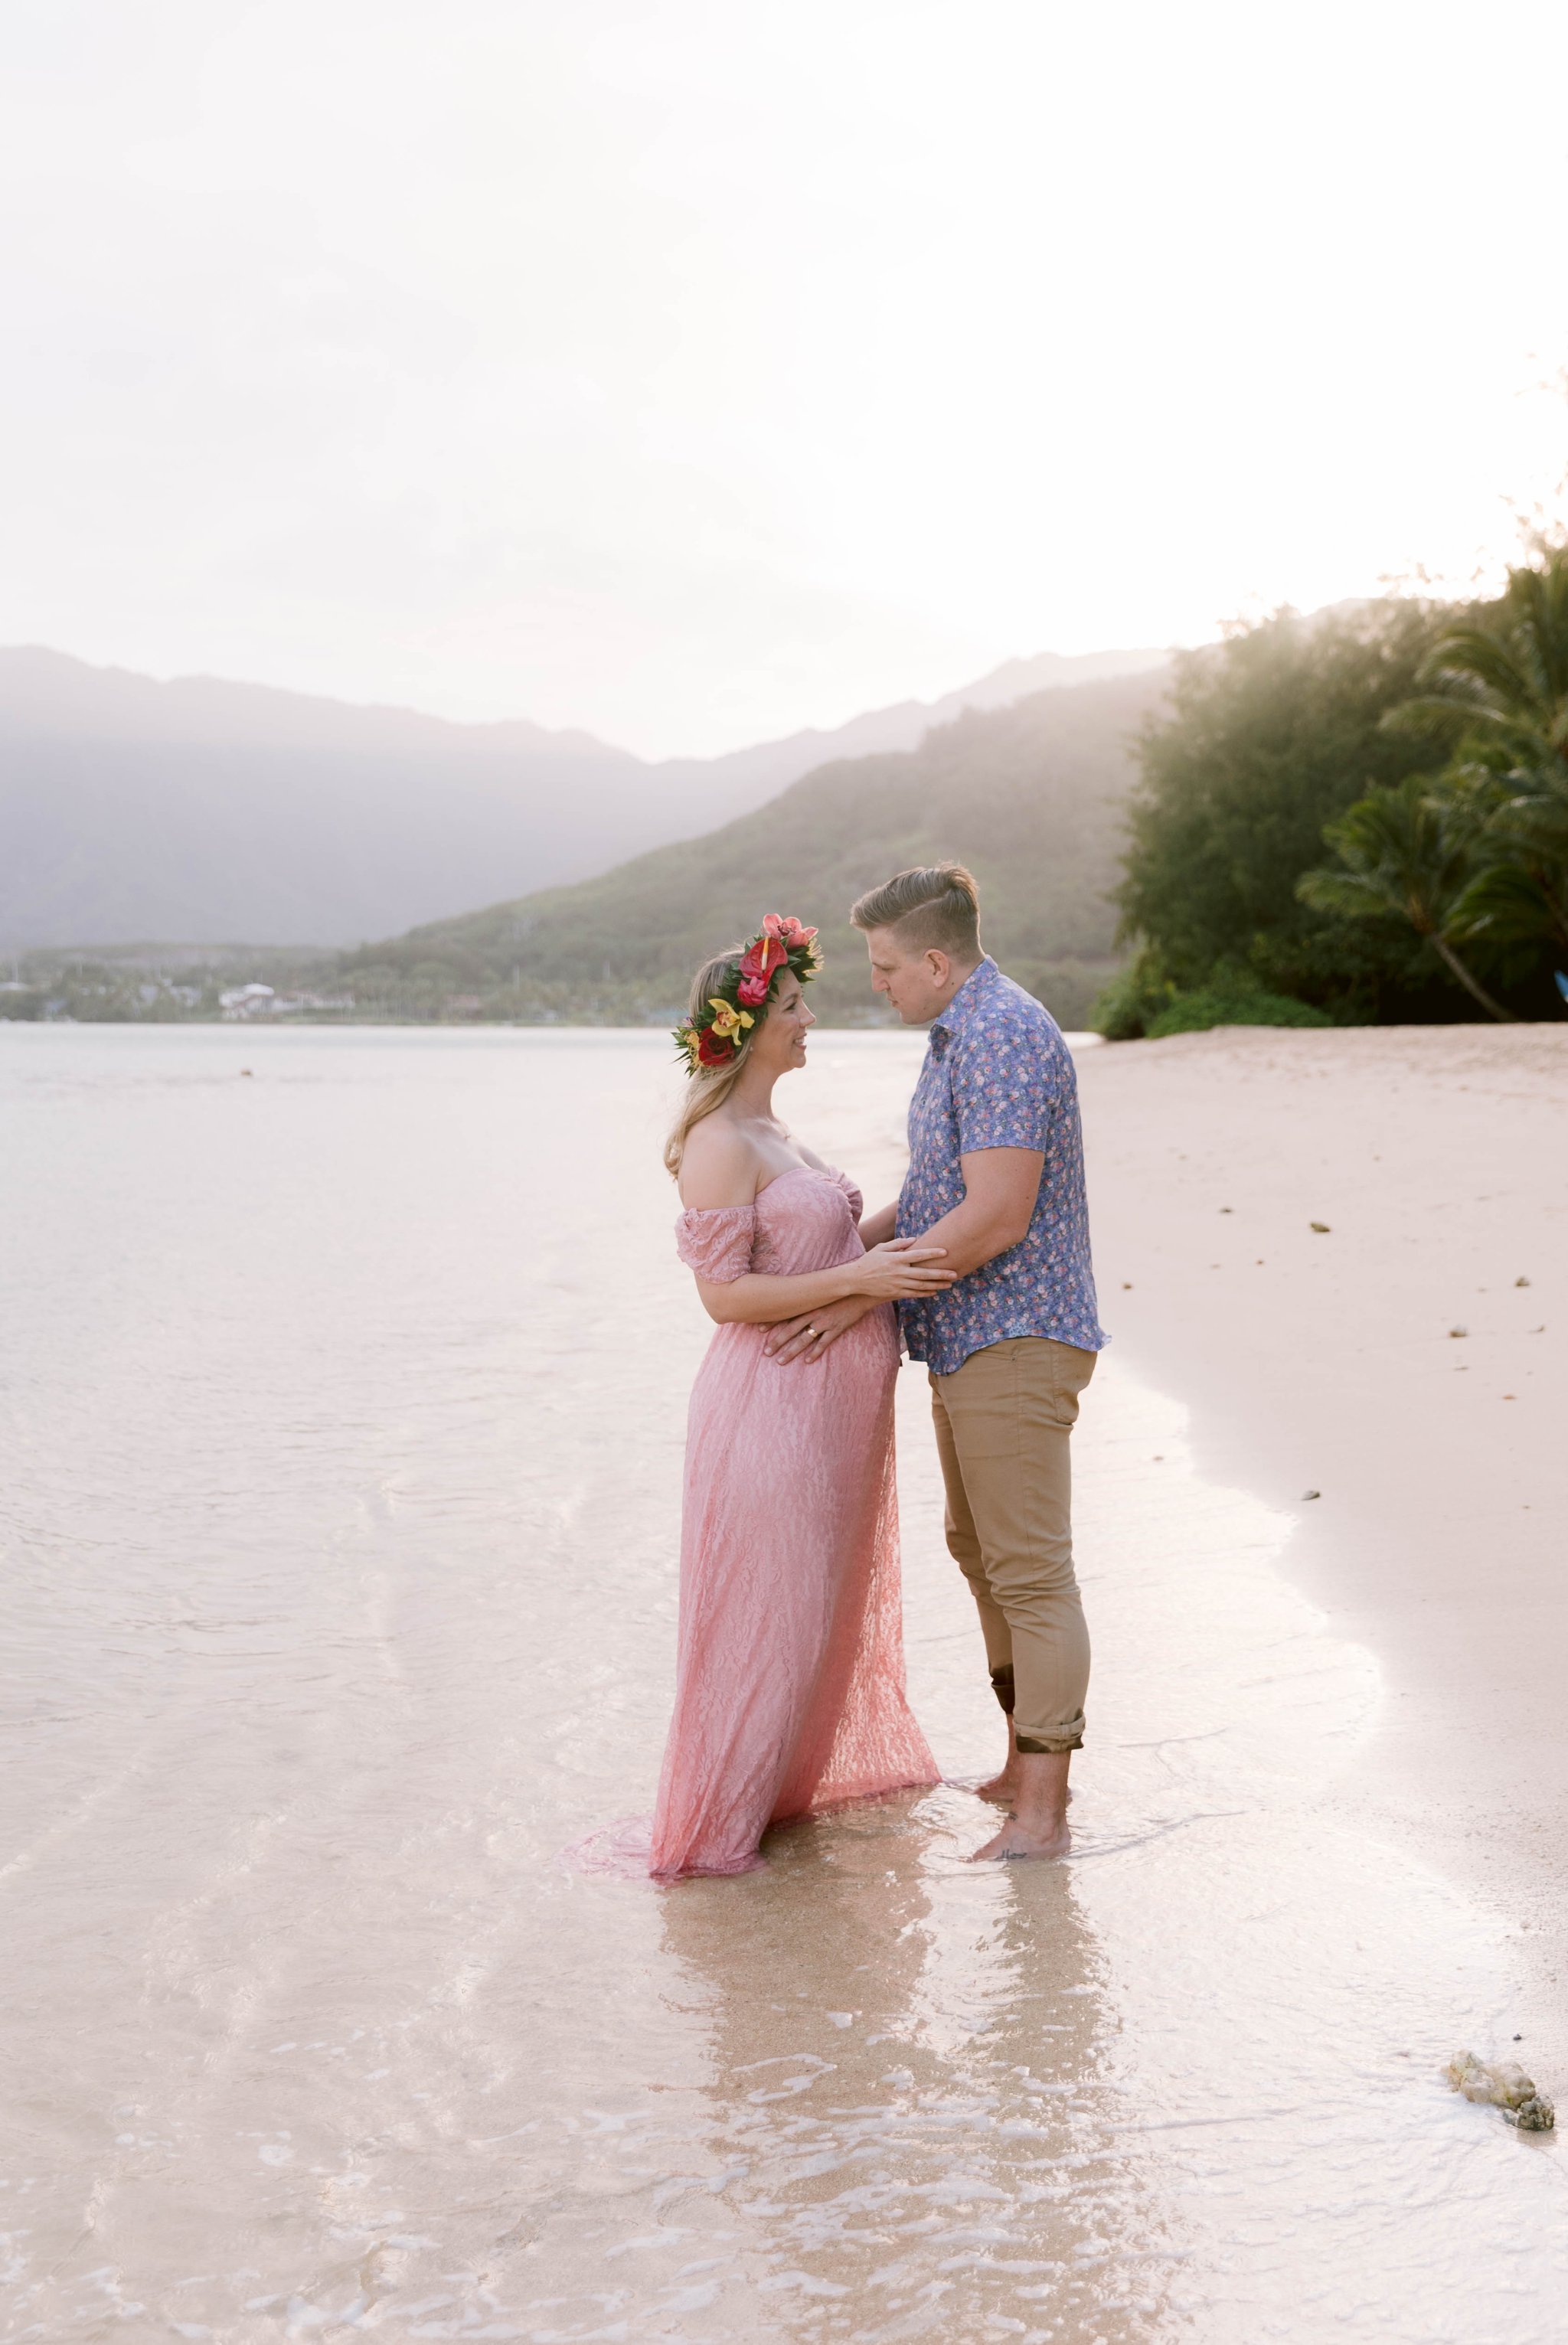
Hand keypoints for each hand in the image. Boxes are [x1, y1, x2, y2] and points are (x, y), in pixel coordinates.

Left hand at [765, 1294, 879, 1364]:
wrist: (860, 1290)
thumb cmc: (838, 1290)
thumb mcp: (820, 1291)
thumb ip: (808, 1296)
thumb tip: (794, 1299)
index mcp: (807, 1303)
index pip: (786, 1313)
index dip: (772, 1321)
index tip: (759, 1329)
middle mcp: (813, 1313)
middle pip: (791, 1329)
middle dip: (777, 1341)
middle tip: (766, 1353)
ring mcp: (825, 1321)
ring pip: (804, 1339)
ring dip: (791, 1351)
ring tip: (780, 1361)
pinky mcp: (837, 1328)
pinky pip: (824, 1342)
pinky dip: (815, 1352)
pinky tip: (807, 1361)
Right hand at [850, 1239, 957, 1301]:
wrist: (856, 1280)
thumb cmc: (869, 1261)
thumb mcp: (881, 1248)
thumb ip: (898, 1243)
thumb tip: (915, 1239)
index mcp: (896, 1258)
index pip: (918, 1255)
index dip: (932, 1253)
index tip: (945, 1252)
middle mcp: (898, 1272)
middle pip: (924, 1273)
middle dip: (940, 1273)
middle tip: (955, 1273)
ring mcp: (897, 1284)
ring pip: (921, 1285)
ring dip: (937, 1285)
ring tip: (949, 1284)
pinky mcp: (895, 1293)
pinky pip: (914, 1294)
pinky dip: (925, 1293)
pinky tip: (935, 1292)